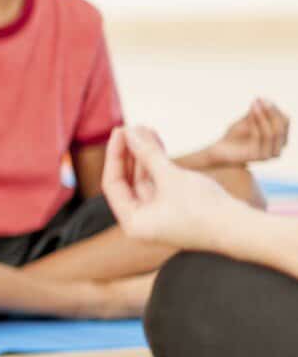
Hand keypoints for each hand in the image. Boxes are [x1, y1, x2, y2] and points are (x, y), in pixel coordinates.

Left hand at [103, 126, 236, 251]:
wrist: (244, 229)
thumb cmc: (204, 208)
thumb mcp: (170, 177)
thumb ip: (147, 154)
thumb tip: (130, 131)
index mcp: (133, 223)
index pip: (113, 184)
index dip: (114, 155)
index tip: (120, 131)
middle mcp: (143, 222)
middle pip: (128, 181)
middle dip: (130, 153)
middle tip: (132, 127)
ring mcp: (160, 217)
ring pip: (145, 180)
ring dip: (145, 155)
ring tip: (146, 129)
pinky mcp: (177, 210)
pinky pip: (160, 183)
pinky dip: (159, 165)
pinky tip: (157, 142)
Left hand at [207, 98, 288, 166]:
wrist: (221, 150)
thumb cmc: (235, 135)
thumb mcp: (248, 121)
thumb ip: (257, 112)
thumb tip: (264, 99)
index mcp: (280, 138)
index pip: (285, 121)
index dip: (275, 109)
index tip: (263, 98)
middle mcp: (278, 147)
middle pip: (281, 127)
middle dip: (271, 112)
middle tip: (260, 100)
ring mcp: (270, 154)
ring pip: (272, 133)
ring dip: (263, 116)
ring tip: (254, 105)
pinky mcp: (259, 158)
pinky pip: (259, 137)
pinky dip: (255, 124)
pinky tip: (249, 115)